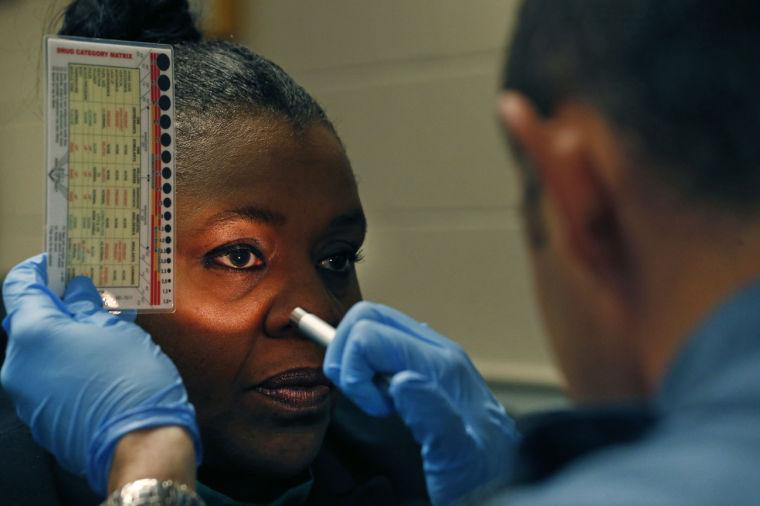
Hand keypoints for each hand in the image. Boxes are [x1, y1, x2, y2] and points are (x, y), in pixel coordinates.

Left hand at [1, 254, 200, 494]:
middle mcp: (18, 364)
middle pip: (30, 319)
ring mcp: (27, 394)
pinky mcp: (42, 416)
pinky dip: (68, 359)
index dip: (40, 267)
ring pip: (41, 349)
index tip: (64, 259)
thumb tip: (77, 290)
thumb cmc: (130, 380)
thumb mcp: (115, 329)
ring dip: (67, 332)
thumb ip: (88, 305)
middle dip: (59, 302)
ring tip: (105, 326)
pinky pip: (49, 376)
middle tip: (94, 292)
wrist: (141, 443)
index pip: (19, 286)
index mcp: (32, 334)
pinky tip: (101, 359)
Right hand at [324, 301, 518, 505]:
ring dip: (358, 360)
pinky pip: (388, 343)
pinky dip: (369, 363)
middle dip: (347, 355)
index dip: (354, 371)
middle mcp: (439, 351)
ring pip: (376, 325)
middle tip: (363, 398)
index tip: (374, 409)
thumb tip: (402, 380)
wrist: (508, 477)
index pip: (369, 334)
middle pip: (369, 316)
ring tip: (376, 400)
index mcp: (442, 367)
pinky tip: (383, 395)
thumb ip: (434, 418)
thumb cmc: (484, 475)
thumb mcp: (459, 458)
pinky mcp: (429, 365)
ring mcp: (434, 355)